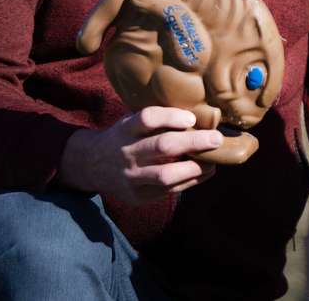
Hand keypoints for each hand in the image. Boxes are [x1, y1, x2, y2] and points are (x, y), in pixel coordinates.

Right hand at [57, 107, 222, 203]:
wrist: (92, 165)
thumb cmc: (123, 137)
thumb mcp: (130, 122)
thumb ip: (154, 118)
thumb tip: (197, 112)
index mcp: (125, 129)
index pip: (147, 118)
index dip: (171, 117)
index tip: (192, 118)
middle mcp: (127, 152)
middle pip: (162, 146)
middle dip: (193, 142)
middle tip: (216, 138)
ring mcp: (131, 177)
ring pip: (165, 175)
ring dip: (194, 168)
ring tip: (213, 162)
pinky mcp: (138, 196)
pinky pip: (168, 191)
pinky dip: (190, 181)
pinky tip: (205, 172)